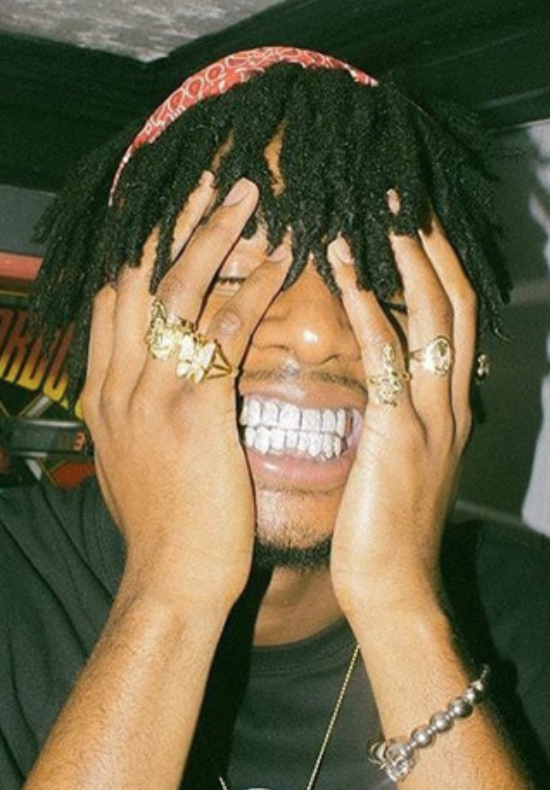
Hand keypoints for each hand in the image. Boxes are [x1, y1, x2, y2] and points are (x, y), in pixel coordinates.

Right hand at [82, 175, 291, 613]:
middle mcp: (118, 381)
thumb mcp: (135, 456)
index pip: (116, 296)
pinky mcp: (192, 412)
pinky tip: (277, 258)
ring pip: (177, 291)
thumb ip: (140, 407)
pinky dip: (248, 289)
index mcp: (103, 391)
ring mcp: (150, 393)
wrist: (171, 580)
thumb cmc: (167, 523)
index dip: (143, 244)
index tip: (171, 204)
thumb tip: (157, 374)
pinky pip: (220, 332)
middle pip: (139, 276)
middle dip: (172, 220)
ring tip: (248, 194)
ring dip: (214, 236)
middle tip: (210, 175)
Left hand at [327, 213, 476, 619]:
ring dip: (406, 258)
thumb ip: (397, 414)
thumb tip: (379, 379)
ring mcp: (431, 416)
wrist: (395, 588)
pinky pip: (387, 358)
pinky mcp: (400, 435)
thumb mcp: (400, 460)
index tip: (409, 222)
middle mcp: (449, 402)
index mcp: (447, 407)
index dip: (435, 264)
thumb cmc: (384, 527)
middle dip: (431, 243)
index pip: (452, 317)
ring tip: (376, 212)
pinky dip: (369, 309)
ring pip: (432, 316)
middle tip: (399, 195)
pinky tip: (343, 271)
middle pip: (454, 301)